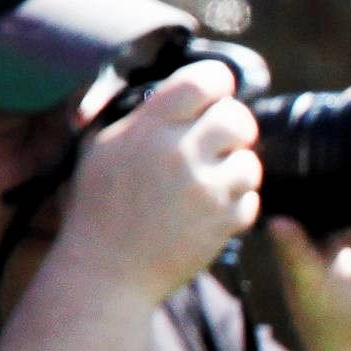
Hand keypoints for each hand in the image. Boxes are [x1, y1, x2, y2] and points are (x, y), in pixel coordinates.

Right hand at [51, 55, 265, 310]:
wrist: (107, 271)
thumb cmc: (100, 206)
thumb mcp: (102, 146)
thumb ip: (140, 113)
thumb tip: (179, 85)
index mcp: (148, 127)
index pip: (205, 80)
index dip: (217, 83)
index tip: (213, 95)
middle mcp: (179, 153)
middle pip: (239, 118)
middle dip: (233, 127)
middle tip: (218, 141)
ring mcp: (205, 189)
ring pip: (250, 162)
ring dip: (234, 170)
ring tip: (206, 182)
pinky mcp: (222, 222)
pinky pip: (251, 199)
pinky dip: (234, 205)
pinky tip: (206, 211)